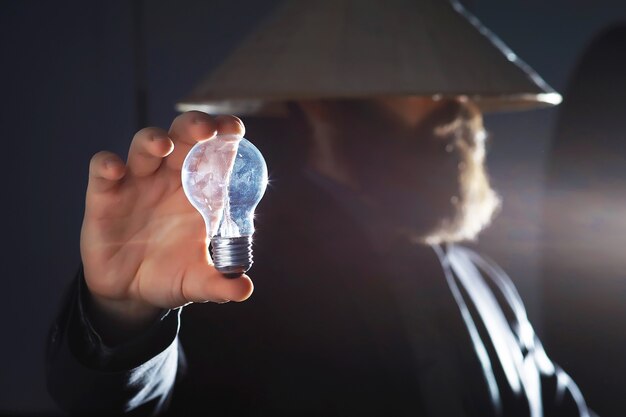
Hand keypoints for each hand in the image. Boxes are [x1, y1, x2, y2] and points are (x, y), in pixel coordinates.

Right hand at [80, 111, 253, 327]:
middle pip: (182, 137)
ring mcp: (137, 183)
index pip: (215, 152)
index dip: (225, 134)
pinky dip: (106, 165)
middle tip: (206, 129)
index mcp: (199, 191)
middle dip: (194, 126)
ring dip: (153, 140)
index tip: (235, 130)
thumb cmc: (171, 275)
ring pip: (144, 146)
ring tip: (163, 146)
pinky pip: (102, 171)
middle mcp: (170, 179)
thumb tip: (244, 290)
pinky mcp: (105, 196)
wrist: (130, 292)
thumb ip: (219, 284)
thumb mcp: (197, 282)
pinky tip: (114, 170)